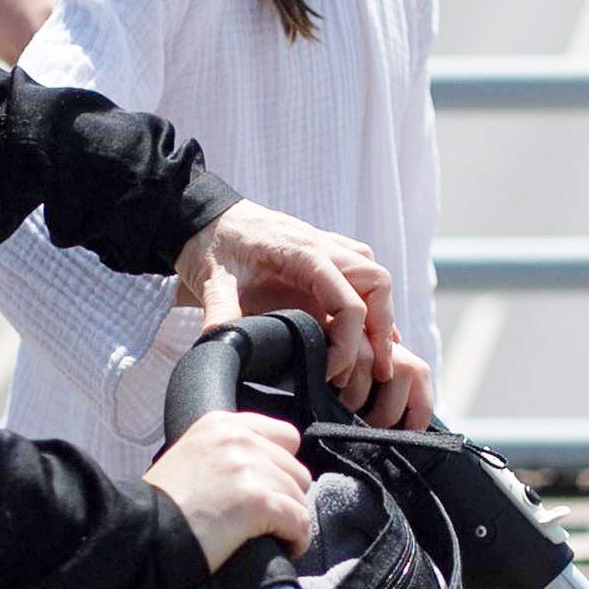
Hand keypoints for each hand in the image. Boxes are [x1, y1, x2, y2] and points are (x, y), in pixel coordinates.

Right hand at [144, 408, 315, 565]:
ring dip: (290, 521)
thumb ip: (227, 453)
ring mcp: (249, 468)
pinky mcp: (258, 501)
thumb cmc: (161, 506)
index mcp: (222, 424)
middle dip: (285, 497)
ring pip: (300, 497)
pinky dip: (296, 539)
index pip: (285, 436)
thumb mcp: (191, 456)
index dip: (282, 467)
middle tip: (267, 520)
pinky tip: (285, 547)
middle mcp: (238, 439)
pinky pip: (299, 521)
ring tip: (272, 536)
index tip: (269, 488)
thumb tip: (265, 473)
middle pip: (296, 470)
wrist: (141, 533)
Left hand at [178, 202, 411, 403]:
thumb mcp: (212, 279)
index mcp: (303, 253)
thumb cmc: (212, 244)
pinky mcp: (322, 254)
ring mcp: (326, 247)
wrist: (205, 216)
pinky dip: (371, 303)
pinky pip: (361, 273)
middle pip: (377, 283)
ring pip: (374, 276)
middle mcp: (323, 246)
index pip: (349, 301)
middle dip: (382, 328)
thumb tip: (219, 345)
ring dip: (380, 314)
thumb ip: (220, 311)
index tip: (331, 373)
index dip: (348, 343)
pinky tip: (368, 332)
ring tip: (378, 356)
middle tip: (378, 368)